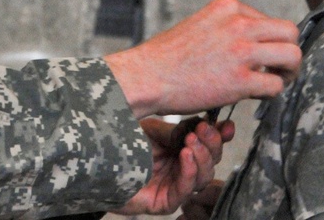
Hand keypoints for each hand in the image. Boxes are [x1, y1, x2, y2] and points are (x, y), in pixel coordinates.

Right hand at [105, 0, 299, 116]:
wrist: (146, 76)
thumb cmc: (168, 56)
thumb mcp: (200, 24)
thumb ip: (228, 27)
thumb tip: (253, 43)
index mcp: (227, 7)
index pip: (269, 20)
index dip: (267, 41)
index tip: (256, 56)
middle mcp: (238, 24)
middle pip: (289, 32)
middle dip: (287, 51)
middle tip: (278, 69)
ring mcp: (241, 51)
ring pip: (292, 55)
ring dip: (288, 71)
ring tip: (275, 81)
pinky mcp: (240, 80)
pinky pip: (275, 85)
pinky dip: (271, 93)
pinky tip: (254, 95)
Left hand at [113, 117, 232, 215]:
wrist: (97, 161)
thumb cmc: (122, 144)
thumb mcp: (152, 129)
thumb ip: (177, 129)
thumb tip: (205, 122)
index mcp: (181, 150)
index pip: (209, 146)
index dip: (220, 137)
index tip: (226, 125)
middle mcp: (181, 170)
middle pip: (212, 162)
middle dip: (211, 144)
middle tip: (203, 129)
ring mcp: (174, 187)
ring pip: (204, 177)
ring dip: (202, 157)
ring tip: (190, 141)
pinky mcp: (165, 202)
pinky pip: (185, 190)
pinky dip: (189, 171)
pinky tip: (185, 156)